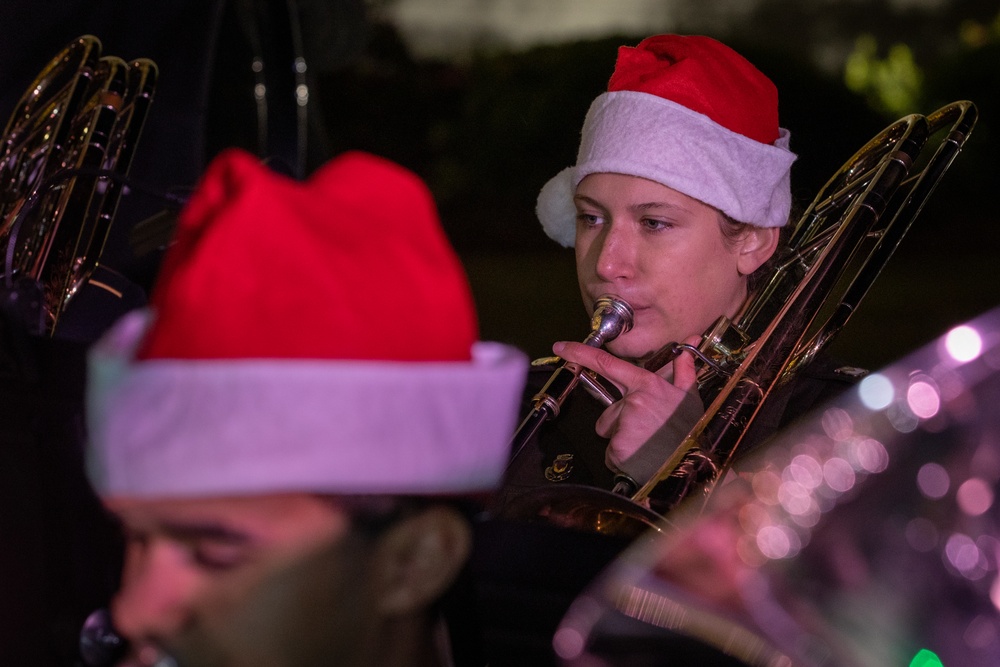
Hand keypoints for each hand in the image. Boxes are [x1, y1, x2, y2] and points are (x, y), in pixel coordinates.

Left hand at [553, 336, 703, 486]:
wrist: (690, 466)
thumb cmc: (689, 431)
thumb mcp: (690, 397)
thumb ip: (684, 370)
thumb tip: (688, 346)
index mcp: (646, 384)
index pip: (607, 364)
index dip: (580, 353)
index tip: (560, 348)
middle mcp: (633, 400)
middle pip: (608, 411)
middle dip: (619, 422)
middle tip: (646, 432)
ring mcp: (624, 423)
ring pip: (608, 431)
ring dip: (620, 439)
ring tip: (645, 445)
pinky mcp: (618, 447)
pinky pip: (611, 452)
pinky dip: (622, 457)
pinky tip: (640, 458)